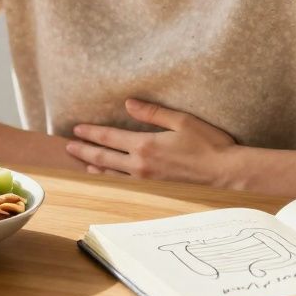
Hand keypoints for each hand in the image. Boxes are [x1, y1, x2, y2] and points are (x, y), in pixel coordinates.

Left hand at [66, 99, 237, 185]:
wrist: (226, 174)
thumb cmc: (209, 145)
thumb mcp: (182, 120)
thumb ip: (152, 112)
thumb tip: (128, 104)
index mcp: (145, 145)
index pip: (109, 138)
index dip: (90, 133)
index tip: (76, 129)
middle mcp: (140, 166)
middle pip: (103, 157)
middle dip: (84, 150)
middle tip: (69, 146)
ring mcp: (146, 182)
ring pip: (111, 174)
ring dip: (94, 167)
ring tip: (83, 162)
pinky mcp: (155, 192)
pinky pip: (125, 186)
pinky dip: (111, 180)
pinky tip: (107, 179)